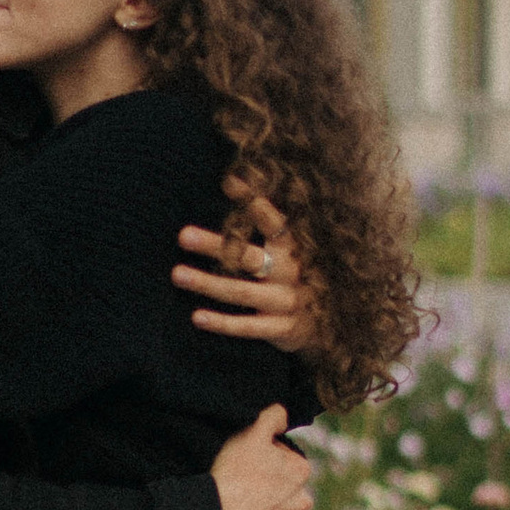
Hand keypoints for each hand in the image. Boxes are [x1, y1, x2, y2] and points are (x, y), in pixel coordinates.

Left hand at [176, 183, 320, 354]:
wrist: (332, 325)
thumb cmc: (300, 279)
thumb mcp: (295, 252)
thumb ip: (275, 227)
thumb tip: (248, 182)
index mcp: (294, 248)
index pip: (274, 221)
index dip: (254, 202)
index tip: (230, 181)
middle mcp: (291, 272)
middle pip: (249, 257)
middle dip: (215, 245)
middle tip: (183, 235)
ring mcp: (286, 302)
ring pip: (242, 292)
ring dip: (208, 283)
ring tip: (177, 273)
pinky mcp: (283, 329)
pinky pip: (248, 327)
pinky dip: (222, 323)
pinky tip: (196, 317)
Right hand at [210, 402, 314, 509]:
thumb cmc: (232, 474)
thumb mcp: (250, 433)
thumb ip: (272, 417)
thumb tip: (283, 415)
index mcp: (300, 473)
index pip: (288, 462)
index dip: (267, 461)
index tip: (250, 465)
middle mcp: (302, 503)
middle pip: (286, 490)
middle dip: (271, 489)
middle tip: (245, 487)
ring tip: (243, 509)